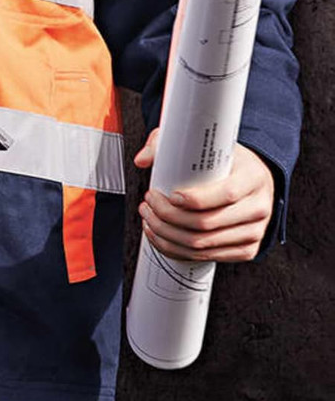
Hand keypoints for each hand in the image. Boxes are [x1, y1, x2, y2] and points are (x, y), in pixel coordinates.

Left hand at [134, 130, 274, 262]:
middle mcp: (258, 207)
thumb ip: (170, 143)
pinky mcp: (246, 250)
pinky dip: (179, 250)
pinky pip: (208, 257)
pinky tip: (162, 236)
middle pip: (208, 223)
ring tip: (150, 218)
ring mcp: (254, 232)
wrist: (254, 181)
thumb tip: (142, 160)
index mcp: (252, 177)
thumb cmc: (227, 162)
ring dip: (168, 235)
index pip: (225, 194)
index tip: (171, 195)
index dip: (194, 199)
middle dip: (169, 217)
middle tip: (149, 203)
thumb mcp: (205, 143)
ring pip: (203, 244)